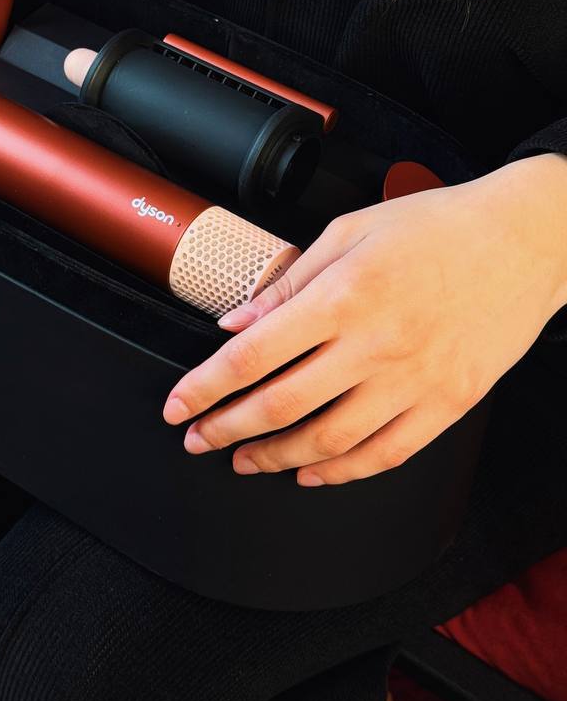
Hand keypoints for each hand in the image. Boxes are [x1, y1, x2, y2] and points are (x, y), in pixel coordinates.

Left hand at [163, 154, 566, 485]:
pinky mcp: (448, 404)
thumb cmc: (435, 227)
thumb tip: (234, 322)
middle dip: (226, 429)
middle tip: (197, 439)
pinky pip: (386, 454)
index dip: (204, 387)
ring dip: (274, 458)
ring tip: (243, 460)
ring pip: (329, 441)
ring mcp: (415, 380)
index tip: (178, 405)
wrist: (523, 241)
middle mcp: (376, 344)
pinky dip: (342, 472)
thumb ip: (287, 283)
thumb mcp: (348, 231)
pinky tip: (311, 473)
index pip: (252, 355)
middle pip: (281, 405)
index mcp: (344, 295)